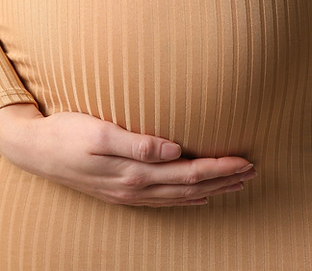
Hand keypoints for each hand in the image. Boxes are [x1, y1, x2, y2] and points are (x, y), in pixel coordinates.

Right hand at [0, 104, 255, 206]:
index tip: (245, 160)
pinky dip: (186, 198)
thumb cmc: (68, 133)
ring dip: (210, 190)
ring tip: (235, 184)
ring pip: (179, 196)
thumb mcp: (99, 133)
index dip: (219, 168)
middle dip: (223, 179)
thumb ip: (138, 143)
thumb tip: (174, 149)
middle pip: (190, 186)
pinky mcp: (121, 191)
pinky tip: (197, 196)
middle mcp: (135, 187)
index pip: (189, 172)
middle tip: (252, 171)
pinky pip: (163, 201)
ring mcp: (128, 193)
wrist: (36, 150)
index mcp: (134, 172)